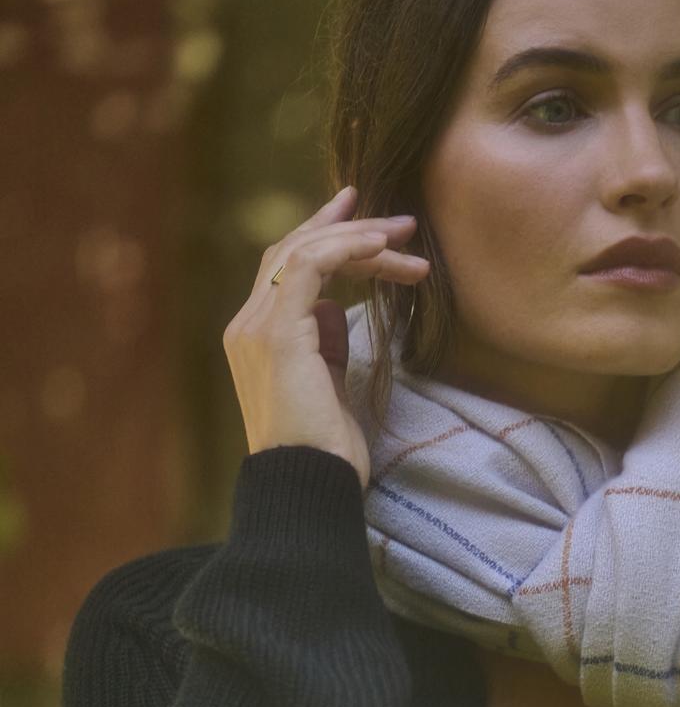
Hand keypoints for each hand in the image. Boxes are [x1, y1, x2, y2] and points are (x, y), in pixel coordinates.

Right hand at [222, 185, 430, 490]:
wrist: (309, 484)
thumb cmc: (324, 449)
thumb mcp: (327, 386)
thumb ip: (325, 344)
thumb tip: (338, 310)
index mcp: (256, 337)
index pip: (286, 268)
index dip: (326, 236)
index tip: (369, 223)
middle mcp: (247, 325)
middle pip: (294, 250)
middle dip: (349, 228)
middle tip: (401, 222)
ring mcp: (257, 326)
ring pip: (303, 251)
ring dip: (359, 238)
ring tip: (406, 236)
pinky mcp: (277, 333)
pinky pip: (311, 266)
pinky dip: (347, 249)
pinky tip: (381, 247)